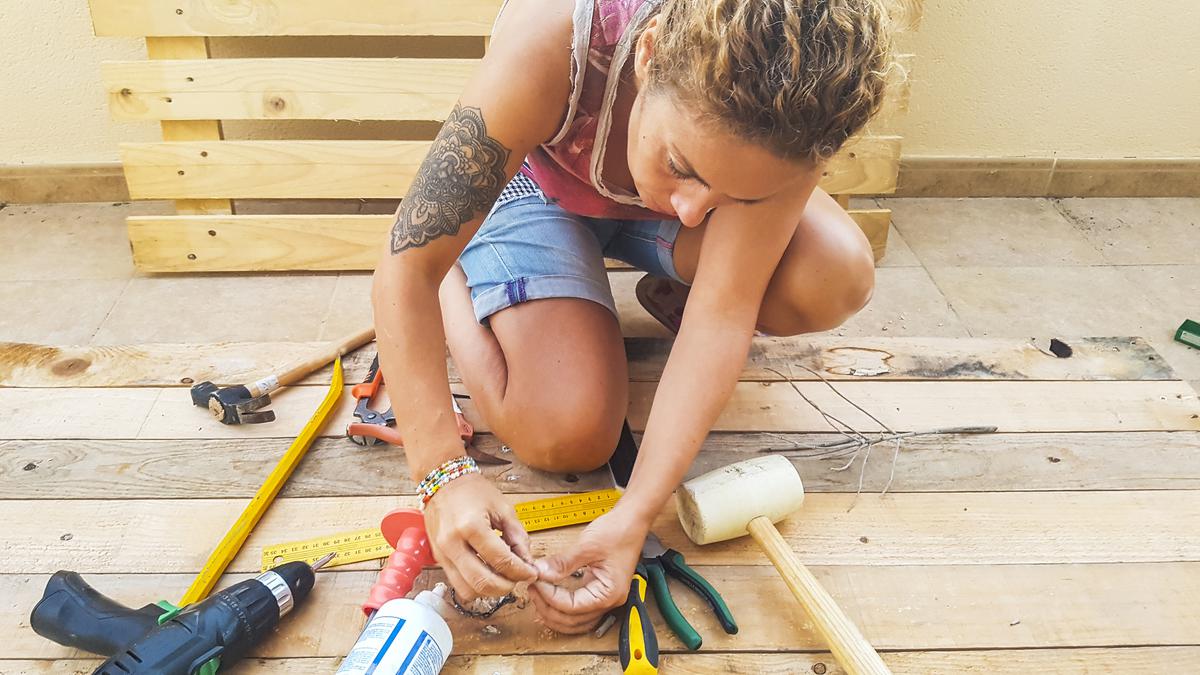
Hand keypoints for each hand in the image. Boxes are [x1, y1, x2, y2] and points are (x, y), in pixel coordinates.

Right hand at [423, 473, 537, 600]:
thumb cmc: (472, 491)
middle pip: (483, 582)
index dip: (522, 572)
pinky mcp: (439, 560)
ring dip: (490, 590)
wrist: (444, 483)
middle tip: (519, 578)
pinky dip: (475, 586)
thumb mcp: (503, 508)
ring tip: (502, 577)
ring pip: (468, 590)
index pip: (501, 561)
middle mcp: (453, 543)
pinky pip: (458, 585)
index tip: (531, 573)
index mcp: (471, 526)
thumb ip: (518, 537)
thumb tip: (528, 562)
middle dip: (507, 586)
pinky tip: (487, 573)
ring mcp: (442, 554)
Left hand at [529, 508, 650, 633]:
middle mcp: (609, 601)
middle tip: (532, 590)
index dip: (549, 597)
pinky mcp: (600, 590)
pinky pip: (579, 610)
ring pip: (575, 621)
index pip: (571, 607)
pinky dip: (563, 609)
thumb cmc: (619, 531)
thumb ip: (562, 563)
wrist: (632, 520)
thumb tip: (540, 572)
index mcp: (609, 593)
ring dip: (555, 613)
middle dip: (548, 609)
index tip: (536, 582)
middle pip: (572, 621)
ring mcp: (605, 597)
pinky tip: (550, 601)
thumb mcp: (587, 546)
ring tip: (537, 597)